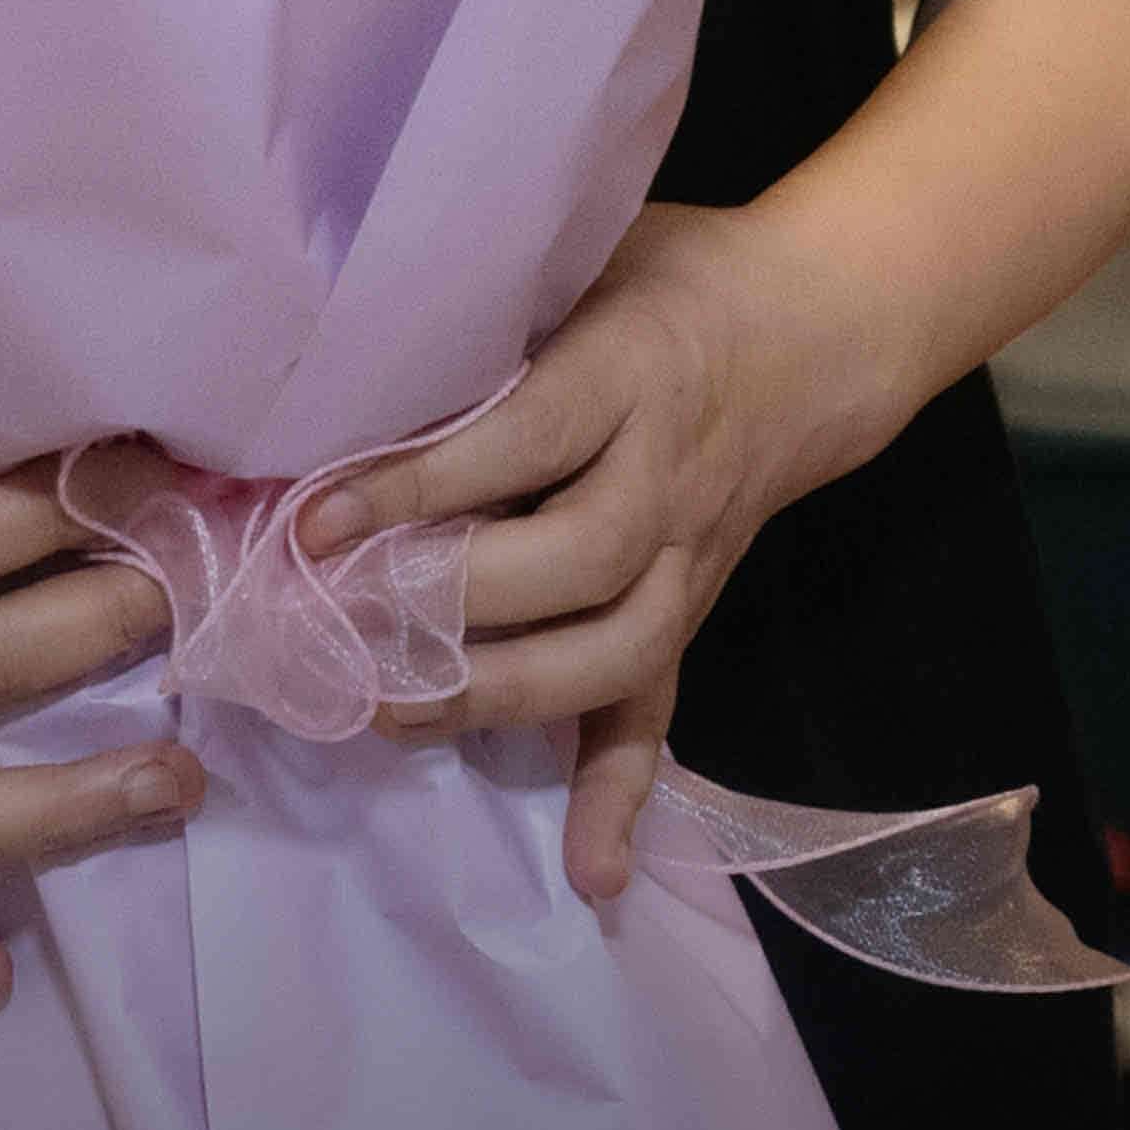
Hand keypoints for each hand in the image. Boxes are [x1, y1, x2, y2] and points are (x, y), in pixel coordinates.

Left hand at [291, 201, 909, 902]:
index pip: (522, 439)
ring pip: (617, 649)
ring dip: (504, 695)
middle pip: (574, 561)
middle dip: (451, 604)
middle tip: (338, 622)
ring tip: (393, 712)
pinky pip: (666, 710)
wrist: (813, 325)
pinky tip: (593, 873)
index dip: (418, 485)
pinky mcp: (693, 608)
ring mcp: (689, 555)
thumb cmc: (670, 273)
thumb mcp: (587, 256)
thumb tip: (347, 348)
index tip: (316, 520)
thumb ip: (496, 307)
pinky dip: (626, 795)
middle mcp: (666, 473)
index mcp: (631, 369)